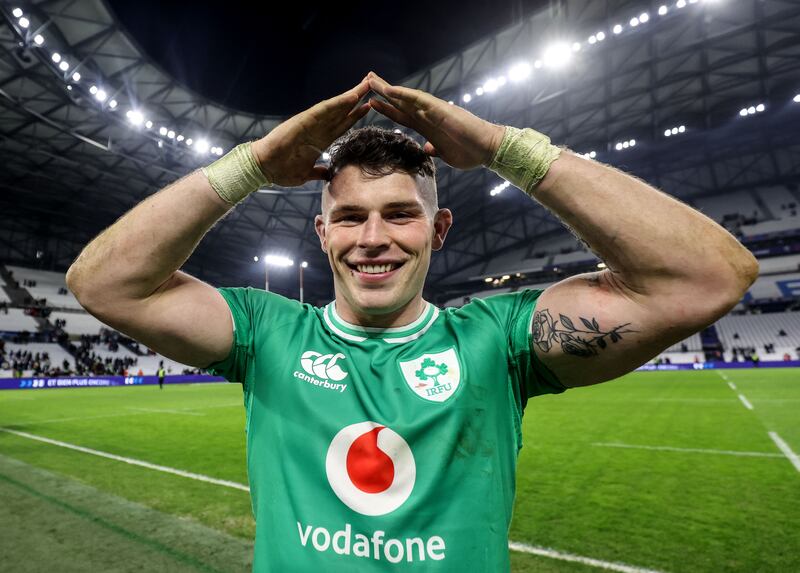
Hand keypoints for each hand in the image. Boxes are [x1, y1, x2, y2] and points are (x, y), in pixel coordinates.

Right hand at [251, 78, 370, 186]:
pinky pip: (324, 110)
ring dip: (352, 96)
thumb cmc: (281, 170)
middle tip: (373, 84)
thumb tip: (327, 174)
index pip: (343, 125)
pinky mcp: (304, 121)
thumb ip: (318, 172)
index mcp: (320, 141)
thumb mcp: (306, 174)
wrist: (263, 168)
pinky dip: (338, 103)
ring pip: (336, 107)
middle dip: (358, 99)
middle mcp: (318, 129)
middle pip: (343, 112)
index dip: (356, 115)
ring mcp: (312, 123)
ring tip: (367, 84)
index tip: (370, 106)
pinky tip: (351, 97)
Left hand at [366, 72, 505, 169]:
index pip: (403, 115)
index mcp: (428, 127)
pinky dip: (403, 94)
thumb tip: (427, 149)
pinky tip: (390, 90)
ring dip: (388, 89)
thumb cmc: (471, 152)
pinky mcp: (440, 110)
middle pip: (401, 102)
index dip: (387, 109)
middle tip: (366, 81)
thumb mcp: (446, 154)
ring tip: (371, 80)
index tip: (372, 103)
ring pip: (406, 97)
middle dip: (383, 93)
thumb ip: (435, 150)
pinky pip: (419, 100)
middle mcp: (429, 116)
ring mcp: (434, 111)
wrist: (489, 149)